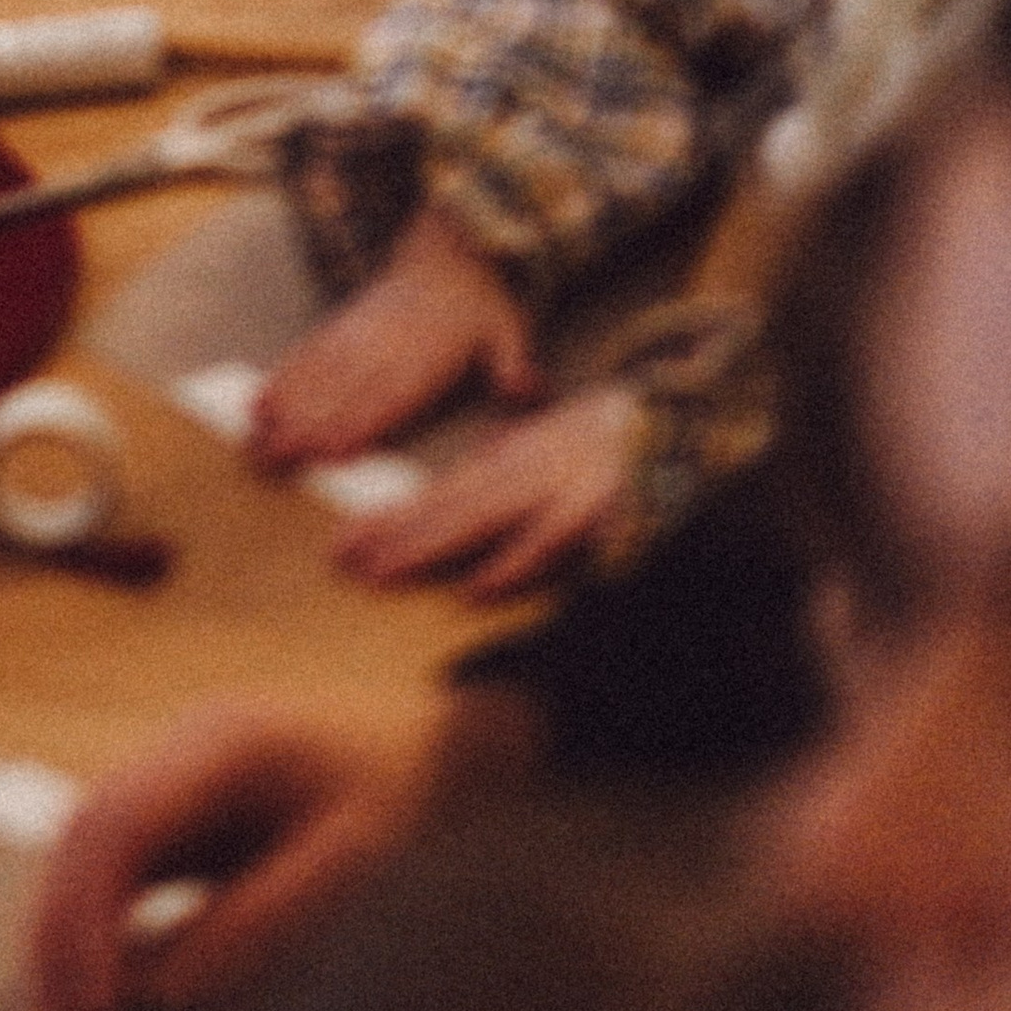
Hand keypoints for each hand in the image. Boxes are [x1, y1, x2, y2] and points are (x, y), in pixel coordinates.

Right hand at [26, 691, 448, 1010]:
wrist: (434, 751)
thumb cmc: (400, 798)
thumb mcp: (352, 861)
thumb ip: (260, 921)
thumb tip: (163, 994)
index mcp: (223, 739)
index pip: (122, 819)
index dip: (89, 912)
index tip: (95, 1000)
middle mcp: (183, 746)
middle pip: (87, 827)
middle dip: (62, 925)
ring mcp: (178, 772)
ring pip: (89, 842)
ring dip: (67, 923)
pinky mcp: (185, 809)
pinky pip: (119, 859)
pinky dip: (97, 917)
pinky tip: (98, 978)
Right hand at [251, 204, 541, 468]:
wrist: (449, 245)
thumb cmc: (479, 300)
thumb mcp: (508, 328)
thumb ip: (514, 364)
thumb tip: (528, 391)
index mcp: (426, 354)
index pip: (389, 395)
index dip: (359, 424)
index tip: (330, 452)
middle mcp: (385, 345)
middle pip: (340, 392)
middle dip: (305, 427)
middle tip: (272, 459)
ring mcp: (359, 333)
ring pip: (316, 375)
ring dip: (284, 408)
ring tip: (257, 437)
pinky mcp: (343, 324)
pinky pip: (309, 352)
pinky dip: (282, 377)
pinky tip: (262, 399)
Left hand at [333, 383, 644, 598]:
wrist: (669, 420)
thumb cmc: (598, 442)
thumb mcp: (538, 445)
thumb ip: (497, 465)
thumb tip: (458, 486)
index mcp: (507, 459)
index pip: (436, 494)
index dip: (388, 521)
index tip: (343, 546)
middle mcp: (521, 472)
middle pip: (445, 508)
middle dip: (391, 537)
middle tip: (341, 562)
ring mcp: (553, 491)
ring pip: (480, 522)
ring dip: (430, 548)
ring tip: (382, 573)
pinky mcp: (592, 515)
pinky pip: (544, 545)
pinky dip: (510, 565)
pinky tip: (476, 590)